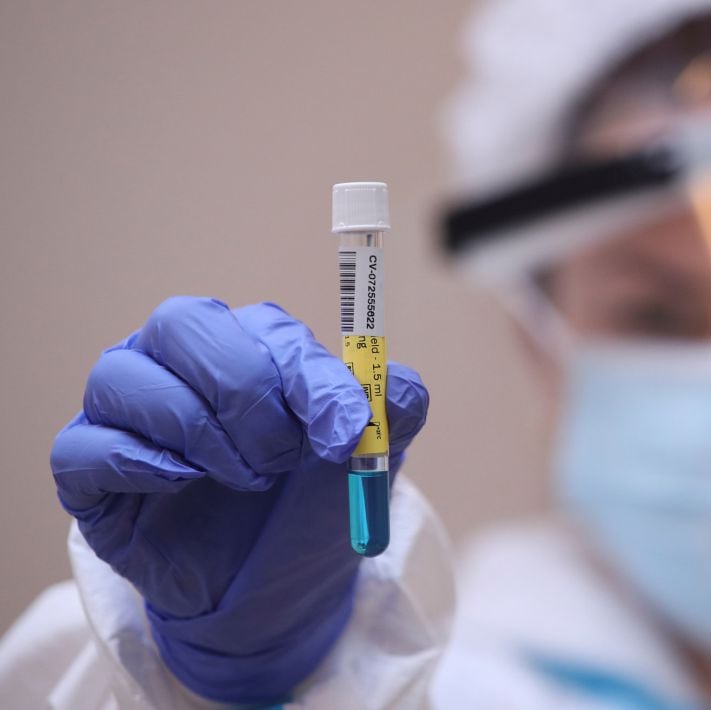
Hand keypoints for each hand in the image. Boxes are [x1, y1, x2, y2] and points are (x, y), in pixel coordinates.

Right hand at [50, 297, 428, 704]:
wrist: (276, 592)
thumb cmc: (314, 506)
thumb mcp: (368, 459)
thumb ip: (394, 410)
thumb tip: (394, 386)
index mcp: (247, 344)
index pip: (265, 326)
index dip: (308, 375)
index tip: (347, 430)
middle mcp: (177, 361)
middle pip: (182, 324)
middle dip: (244, 392)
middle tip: (285, 457)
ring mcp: (125, 411)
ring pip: (123, 376)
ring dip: (198, 431)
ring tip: (248, 480)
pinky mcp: (88, 470)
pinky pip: (83, 446)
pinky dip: (138, 461)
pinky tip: (183, 485)